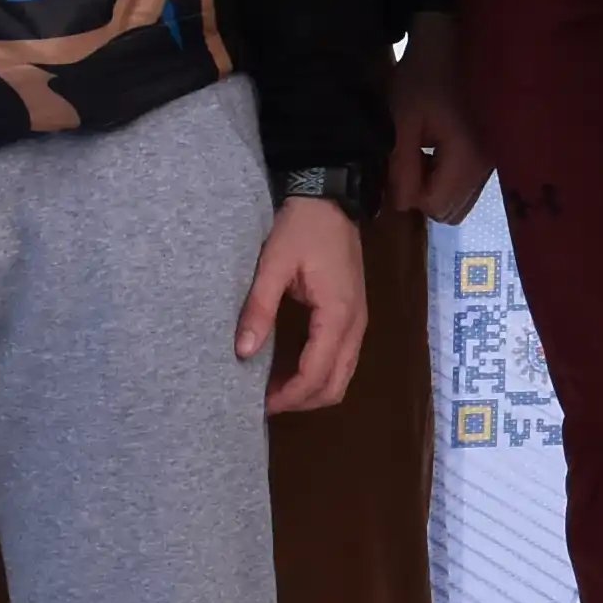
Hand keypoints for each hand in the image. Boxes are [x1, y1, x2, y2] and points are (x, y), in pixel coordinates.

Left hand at [238, 194, 370, 413]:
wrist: (330, 198)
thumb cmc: (302, 228)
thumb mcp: (274, 264)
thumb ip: (259, 308)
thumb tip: (243, 352)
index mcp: (337, 315)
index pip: (316, 374)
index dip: (289, 396)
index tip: (260, 404)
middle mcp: (355, 326)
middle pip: (335, 385)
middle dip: (302, 401)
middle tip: (267, 402)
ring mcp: (359, 322)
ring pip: (343, 376)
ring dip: (312, 390)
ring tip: (277, 388)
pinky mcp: (355, 316)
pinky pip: (343, 360)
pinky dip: (321, 374)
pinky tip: (292, 368)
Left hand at [385, 23, 493, 224]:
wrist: (455, 40)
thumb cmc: (424, 76)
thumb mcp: (402, 121)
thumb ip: (401, 167)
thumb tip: (402, 206)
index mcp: (466, 159)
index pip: (437, 207)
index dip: (410, 193)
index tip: (399, 164)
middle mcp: (486, 168)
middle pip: (453, 211)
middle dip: (425, 195)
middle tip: (410, 159)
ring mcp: (493, 161)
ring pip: (462, 199)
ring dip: (438, 184)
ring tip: (424, 149)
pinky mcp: (493, 153)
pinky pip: (470, 182)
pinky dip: (450, 173)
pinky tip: (439, 144)